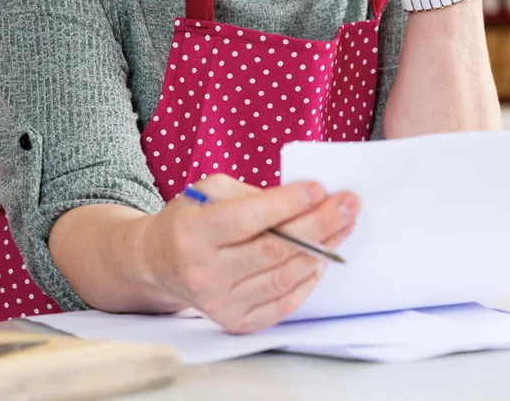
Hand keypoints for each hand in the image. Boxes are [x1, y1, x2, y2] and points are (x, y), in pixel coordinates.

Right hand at [142, 175, 358, 332]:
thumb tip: (304, 200)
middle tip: (348, 204)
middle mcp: (204, 272)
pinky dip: (308, 279)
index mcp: (194, 234)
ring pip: (284, 276)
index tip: (319, 189)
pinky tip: (321, 258)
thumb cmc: (192, 220)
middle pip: (274, 249)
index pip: (247, 220)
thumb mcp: (208, 192)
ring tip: (343, 226)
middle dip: (319, 223)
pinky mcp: (236, 321)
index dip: (287, 204)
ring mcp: (220, 302)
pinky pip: (283, 303)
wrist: (161, 263)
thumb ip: (251, 195)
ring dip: (322, 249)